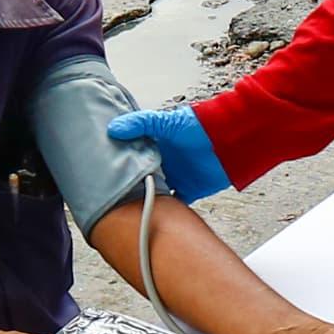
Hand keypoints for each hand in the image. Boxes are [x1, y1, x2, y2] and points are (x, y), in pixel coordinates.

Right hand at [105, 104, 229, 202]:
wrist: (230, 140)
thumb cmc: (201, 125)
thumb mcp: (166, 120)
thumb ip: (140, 123)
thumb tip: (114, 129)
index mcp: (156, 145)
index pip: (132, 155)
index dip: (118, 162)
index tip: (103, 170)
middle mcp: (165, 162)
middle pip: (141, 176)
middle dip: (129, 184)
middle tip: (111, 194)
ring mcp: (176, 177)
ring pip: (155, 192)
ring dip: (146, 198)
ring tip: (128, 207)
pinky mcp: (189, 190)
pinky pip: (175, 203)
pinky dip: (168, 210)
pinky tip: (155, 213)